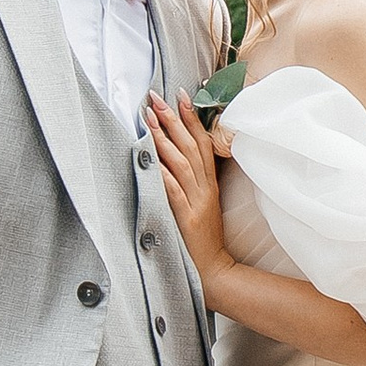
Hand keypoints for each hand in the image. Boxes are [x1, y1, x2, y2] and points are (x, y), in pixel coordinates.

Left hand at [148, 91, 227, 282]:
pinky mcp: (188, 220)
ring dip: (165, 139)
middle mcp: (205, 189)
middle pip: (192, 147)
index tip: (180, 94)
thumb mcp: (202, 204)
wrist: (214, 270)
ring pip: (182, 164)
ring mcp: (197, 203)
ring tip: (150, 118)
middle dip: (174, 120)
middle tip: (157, 98)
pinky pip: (175, 193)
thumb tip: (172, 155)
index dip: (192, 118)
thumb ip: (191, 181)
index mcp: (210, 183)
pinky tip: (153, 160)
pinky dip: (164, 175)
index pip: (203, 143)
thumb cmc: (203, 238)